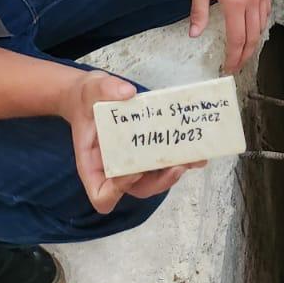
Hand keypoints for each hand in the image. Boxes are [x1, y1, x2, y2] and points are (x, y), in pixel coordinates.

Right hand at [59, 70, 199, 213]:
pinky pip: (163, 164)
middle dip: (159, 181)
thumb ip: (105, 88)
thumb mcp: (91, 88)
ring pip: (155, 180)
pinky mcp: (147, 153)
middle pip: (137, 189)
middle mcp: (114, 169)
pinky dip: (180, 159)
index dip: (119, 190)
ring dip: (174, 173)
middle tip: (176, 166)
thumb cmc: (87, 99)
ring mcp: (132, 163)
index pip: (102, 194)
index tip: (132, 170)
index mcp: (93, 163)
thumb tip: (127, 92)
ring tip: (192, 158)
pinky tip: (196, 150)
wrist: (94, 96)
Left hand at [190, 0, 272, 73]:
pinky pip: (266, 11)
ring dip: (254, 42)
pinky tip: (254, 28)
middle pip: (253, 37)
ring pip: (262, 26)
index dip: (234, 57)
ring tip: (244, 52)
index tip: (228, 68)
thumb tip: (194, 34)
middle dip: (245, 55)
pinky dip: (261, 25)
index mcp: (235, 1)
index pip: (237, 38)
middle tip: (236, 66)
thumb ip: (198, 11)